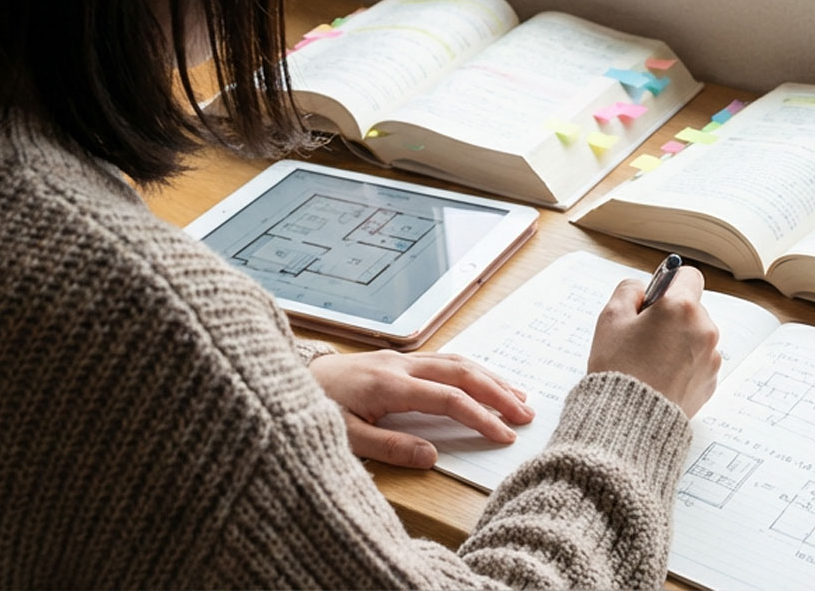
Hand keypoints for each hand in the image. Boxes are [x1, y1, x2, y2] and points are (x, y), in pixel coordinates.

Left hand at [307, 350, 535, 467]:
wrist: (287, 378)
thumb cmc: (314, 407)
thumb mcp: (345, 437)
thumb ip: (390, 447)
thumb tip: (432, 455)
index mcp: (390, 385)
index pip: (449, 399)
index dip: (481, 417)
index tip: (505, 435)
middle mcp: (401, 365)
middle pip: (462, 372)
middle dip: (498, 393)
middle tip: (526, 414)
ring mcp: (401, 359)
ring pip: (457, 362)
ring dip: (491, 378)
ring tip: (518, 396)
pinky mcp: (398, 360)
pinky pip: (445, 360)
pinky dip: (472, 371)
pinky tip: (485, 381)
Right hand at [587, 265, 722, 415]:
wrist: (629, 421)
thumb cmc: (618, 368)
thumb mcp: (611, 318)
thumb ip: (629, 290)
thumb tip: (643, 289)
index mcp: (681, 307)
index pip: (688, 275)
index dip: (668, 283)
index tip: (654, 298)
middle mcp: (704, 329)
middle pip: (691, 308)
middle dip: (670, 315)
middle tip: (643, 335)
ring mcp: (711, 357)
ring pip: (695, 335)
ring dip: (678, 340)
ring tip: (649, 361)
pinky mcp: (710, 381)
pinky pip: (698, 361)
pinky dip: (683, 364)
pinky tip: (660, 377)